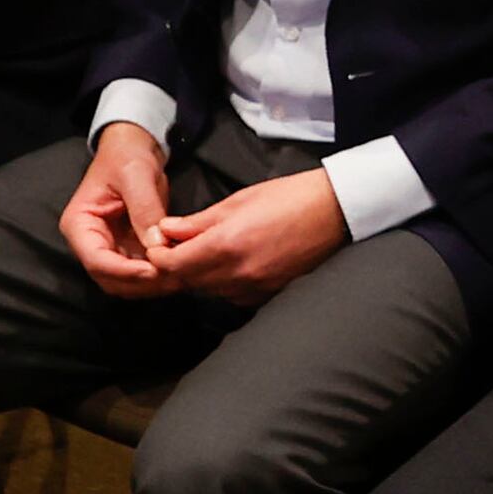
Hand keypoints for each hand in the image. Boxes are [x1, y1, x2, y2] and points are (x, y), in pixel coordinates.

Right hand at [61, 126, 176, 294]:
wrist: (134, 148)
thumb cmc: (126, 156)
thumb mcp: (135, 175)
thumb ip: (144, 209)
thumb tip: (157, 244)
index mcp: (79, 224)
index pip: (96, 260)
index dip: (124, 271)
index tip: (153, 271)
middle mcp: (90, 242)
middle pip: (110, 278)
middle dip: (140, 283)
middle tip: (173, 277)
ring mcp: (110, 248)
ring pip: (126, 282)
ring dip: (152, 284)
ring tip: (181, 274)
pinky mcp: (129, 250)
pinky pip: (141, 271)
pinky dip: (159, 275)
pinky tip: (181, 268)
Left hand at [149, 164, 345, 301]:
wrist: (333, 212)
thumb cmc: (289, 198)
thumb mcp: (236, 202)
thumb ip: (197, 222)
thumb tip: (168, 230)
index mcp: (226, 245)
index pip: (172, 265)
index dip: (159, 255)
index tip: (160, 244)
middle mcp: (237, 273)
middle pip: (187, 281)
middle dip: (176, 264)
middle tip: (178, 245)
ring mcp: (254, 287)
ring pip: (208, 290)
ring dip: (199, 274)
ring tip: (206, 250)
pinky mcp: (267, 294)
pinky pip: (231, 295)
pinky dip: (222, 282)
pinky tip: (231, 263)